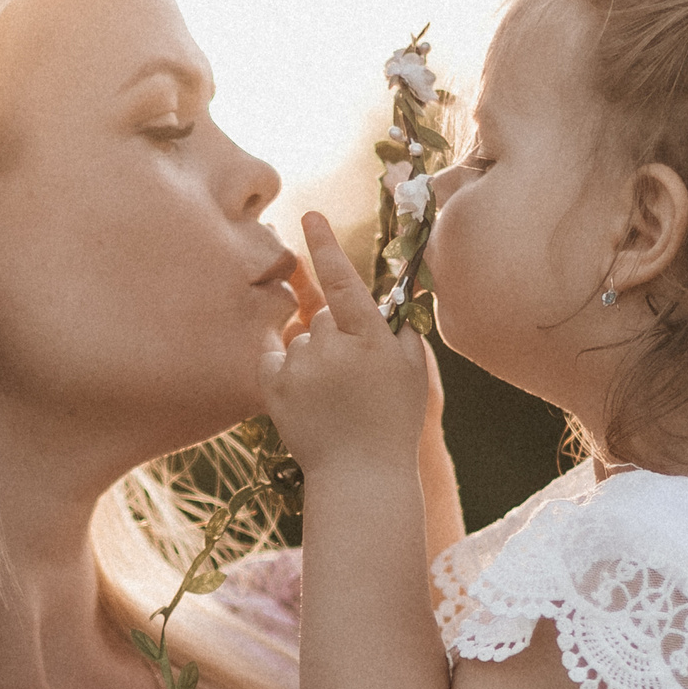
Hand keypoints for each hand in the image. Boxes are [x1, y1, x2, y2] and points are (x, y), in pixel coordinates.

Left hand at [258, 212, 430, 477]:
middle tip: (352, 376)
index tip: (309, 214)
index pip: (343, 281)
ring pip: (301, 337)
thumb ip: (401, 326)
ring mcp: (301, 368)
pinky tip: (307, 396)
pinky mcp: (275, 386)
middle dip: (335, 334)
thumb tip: (390, 293)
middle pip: (323, 315)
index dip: (325, 245)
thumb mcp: (413, 370)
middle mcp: (332, 349)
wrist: (360, 474)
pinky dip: (287, 368)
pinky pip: (276, 355)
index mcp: (370, 340)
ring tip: (332, 396)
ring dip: (313, 355)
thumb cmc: (393, 420)